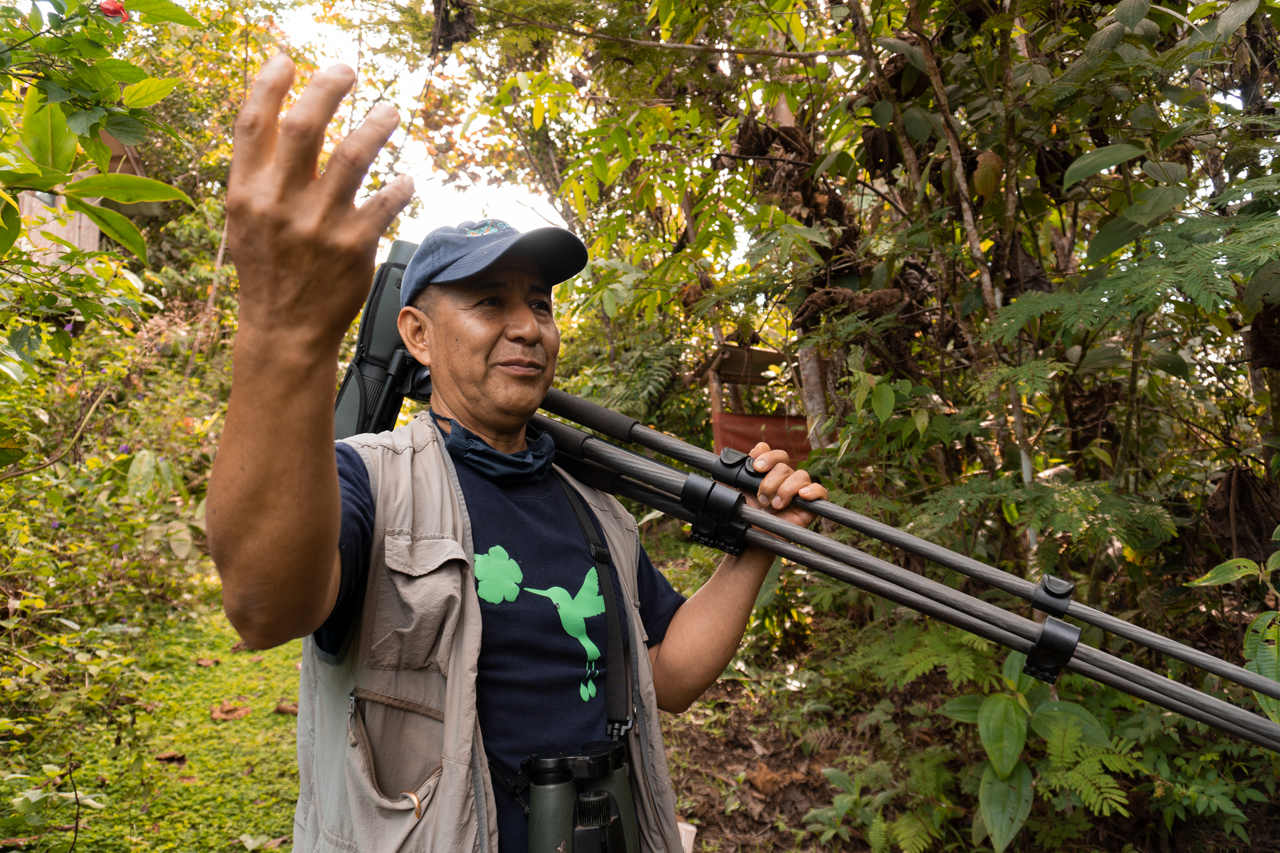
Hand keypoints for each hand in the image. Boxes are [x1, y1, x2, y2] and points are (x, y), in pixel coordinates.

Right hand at [227, 54, 414, 350]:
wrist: (284, 329)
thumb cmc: (269, 267)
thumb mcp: (247, 218)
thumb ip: (261, 172)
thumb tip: (284, 113)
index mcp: (246, 192)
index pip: (253, 122)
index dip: (270, 83)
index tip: (289, 60)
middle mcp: (279, 204)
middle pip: (304, 126)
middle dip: (328, 87)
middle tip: (348, 71)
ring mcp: (318, 225)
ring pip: (353, 155)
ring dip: (377, 125)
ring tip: (390, 112)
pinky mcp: (354, 246)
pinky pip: (386, 201)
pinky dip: (400, 186)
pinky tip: (404, 180)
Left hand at [743, 443, 826, 527]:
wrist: (756, 536)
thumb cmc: (749, 514)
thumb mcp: (740, 491)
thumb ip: (740, 472)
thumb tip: (751, 450)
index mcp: (771, 472)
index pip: (776, 455)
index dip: (768, 457)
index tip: (757, 467)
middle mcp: (787, 479)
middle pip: (785, 467)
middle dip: (770, 482)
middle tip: (762, 499)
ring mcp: (799, 491)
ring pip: (801, 476)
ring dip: (785, 489)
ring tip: (776, 505)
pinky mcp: (811, 505)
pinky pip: (821, 491)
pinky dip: (813, 490)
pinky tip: (803, 495)